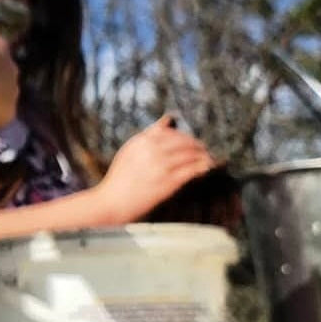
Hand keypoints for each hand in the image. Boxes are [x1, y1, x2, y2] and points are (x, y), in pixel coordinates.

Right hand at [92, 115, 215, 224]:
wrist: (112, 202)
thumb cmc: (119, 178)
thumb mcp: (128, 150)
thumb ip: (147, 134)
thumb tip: (168, 119)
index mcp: (142, 140)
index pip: (171, 132)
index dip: (184, 137)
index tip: (190, 142)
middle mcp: (153, 150)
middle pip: (184, 141)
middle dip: (197, 145)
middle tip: (203, 150)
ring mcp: (162, 166)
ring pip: (191, 154)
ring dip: (203, 155)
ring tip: (208, 159)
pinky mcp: (169, 181)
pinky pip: (192, 170)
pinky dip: (203, 167)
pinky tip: (207, 167)